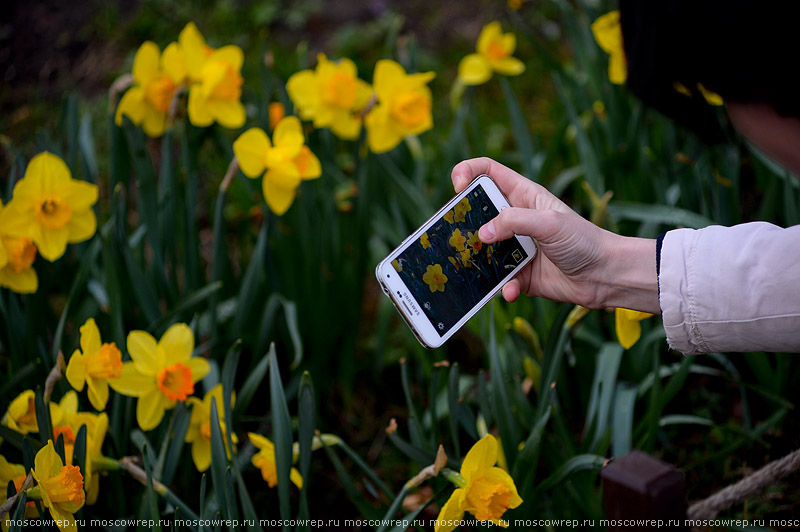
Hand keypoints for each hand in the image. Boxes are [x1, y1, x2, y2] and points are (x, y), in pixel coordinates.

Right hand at [451, 158, 659, 312]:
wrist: (605, 277)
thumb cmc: (584, 241)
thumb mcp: (549, 223)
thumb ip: (513, 222)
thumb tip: (481, 234)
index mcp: (523, 196)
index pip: (488, 172)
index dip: (468, 172)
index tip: (458, 187)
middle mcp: (515, 220)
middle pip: (476, 214)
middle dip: (462, 224)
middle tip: (457, 235)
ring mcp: (514, 248)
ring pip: (481, 251)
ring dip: (476, 261)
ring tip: (475, 268)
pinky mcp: (518, 275)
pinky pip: (498, 280)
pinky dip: (501, 287)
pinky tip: (511, 290)